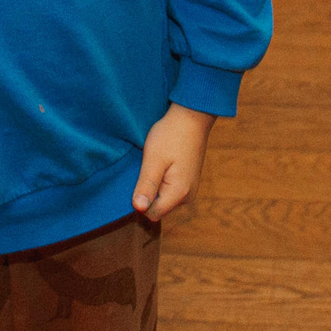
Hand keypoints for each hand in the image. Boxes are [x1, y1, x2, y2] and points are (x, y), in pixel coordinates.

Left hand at [133, 103, 213, 219]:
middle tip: (146, 168)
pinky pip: (168, 190)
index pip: (151, 213)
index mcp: (179, 194)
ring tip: (154, 164)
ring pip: (163, 199)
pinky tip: (160, 163)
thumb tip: (138, 209)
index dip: (140, 200)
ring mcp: (189, 190)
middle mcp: (187, 197)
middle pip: (158, 208)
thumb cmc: (171, 135)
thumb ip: (147, 185)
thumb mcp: (154, 159)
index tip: (138, 179)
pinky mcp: (187, 182)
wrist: (192, 117)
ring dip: (154, 185)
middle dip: (147, 193)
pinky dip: (161, 180)